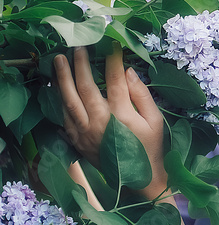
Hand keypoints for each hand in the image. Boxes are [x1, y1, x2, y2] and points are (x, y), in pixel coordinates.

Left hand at [54, 45, 167, 198]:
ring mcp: (85, 133)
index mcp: (121, 116)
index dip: (112, 60)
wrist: (139, 181)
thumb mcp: (154, 120)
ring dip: (62, 80)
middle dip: (80, 64)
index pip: (113, 80)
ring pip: (68, 102)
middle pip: (85, 87)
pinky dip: (59, 101)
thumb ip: (141, 94)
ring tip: (59, 61)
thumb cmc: (151, 147)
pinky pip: (64, 118)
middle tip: (78, 47)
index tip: (112, 43)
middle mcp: (99, 123)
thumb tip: (127, 71)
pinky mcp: (78, 142)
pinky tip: (58, 88)